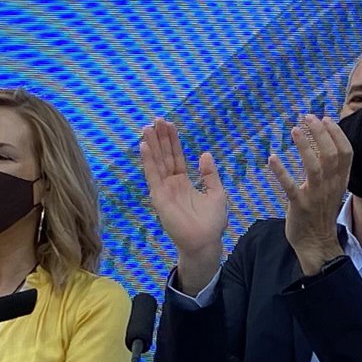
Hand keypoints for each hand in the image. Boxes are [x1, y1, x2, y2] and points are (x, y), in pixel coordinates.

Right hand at [140, 118, 226, 288]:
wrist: (205, 241)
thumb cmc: (212, 222)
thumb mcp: (217, 193)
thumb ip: (210, 174)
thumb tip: (205, 154)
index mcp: (184, 182)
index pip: (176, 157)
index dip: (172, 140)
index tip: (168, 124)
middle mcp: (171, 184)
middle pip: (164, 156)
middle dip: (160, 138)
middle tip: (156, 119)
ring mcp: (164, 190)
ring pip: (156, 163)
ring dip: (151, 145)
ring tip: (147, 128)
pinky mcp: (159, 198)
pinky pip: (152, 176)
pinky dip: (148, 161)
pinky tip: (144, 146)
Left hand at [268, 115, 349, 274]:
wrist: (316, 243)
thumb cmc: (321, 213)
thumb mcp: (333, 189)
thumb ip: (331, 169)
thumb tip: (323, 144)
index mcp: (340, 181)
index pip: (346, 153)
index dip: (337, 133)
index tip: (326, 118)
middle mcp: (330, 187)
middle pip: (331, 155)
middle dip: (321, 133)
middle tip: (308, 117)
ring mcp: (315, 197)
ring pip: (314, 167)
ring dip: (305, 146)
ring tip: (295, 129)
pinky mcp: (299, 206)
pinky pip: (290, 188)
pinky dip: (281, 173)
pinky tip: (272, 158)